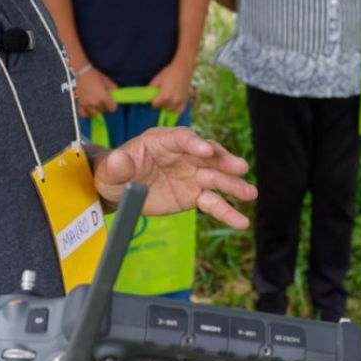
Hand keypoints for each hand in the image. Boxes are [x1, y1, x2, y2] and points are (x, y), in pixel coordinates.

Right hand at [74, 67, 117, 118]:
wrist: (83, 72)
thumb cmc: (96, 76)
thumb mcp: (109, 82)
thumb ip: (114, 90)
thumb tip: (117, 97)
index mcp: (103, 97)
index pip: (112, 108)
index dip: (113, 105)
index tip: (112, 102)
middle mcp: (95, 102)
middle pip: (104, 110)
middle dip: (105, 106)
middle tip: (104, 100)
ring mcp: (87, 104)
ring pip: (95, 113)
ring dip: (97, 109)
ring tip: (97, 104)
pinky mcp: (80, 103)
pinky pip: (84, 114)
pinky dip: (87, 113)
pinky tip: (90, 110)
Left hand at [93, 127, 257, 228]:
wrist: (119, 189)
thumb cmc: (114, 173)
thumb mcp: (110, 169)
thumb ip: (117, 165)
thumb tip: (119, 161)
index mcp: (162, 141)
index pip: (182, 138)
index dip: (194, 143)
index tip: (206, 150)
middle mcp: (183, 155)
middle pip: (207, 156)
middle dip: (223, 161)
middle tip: (240, 168)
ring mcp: (192, 175)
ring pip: (216, 178)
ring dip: (233, 185)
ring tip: (250, 194)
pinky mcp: (194, 195)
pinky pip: (212, 203)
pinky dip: (227, 212)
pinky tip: (241, 222)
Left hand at [147, 60, 193, 113]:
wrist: (182, 69)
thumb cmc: (168, 73)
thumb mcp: (156, 79)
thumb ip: (150, 89)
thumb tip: (146, 96)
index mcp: (164, 96)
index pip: (155, 104)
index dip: (153, 101)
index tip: (153, 98)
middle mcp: (173, 101)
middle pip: (163, 108)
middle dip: (160, 104)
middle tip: (160, 97)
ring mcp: (180, 101)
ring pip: (171, 109)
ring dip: (167, 107)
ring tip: (167, 100)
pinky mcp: (185, 100)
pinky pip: (180, 110)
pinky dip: (176, 109)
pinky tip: (174, 105)